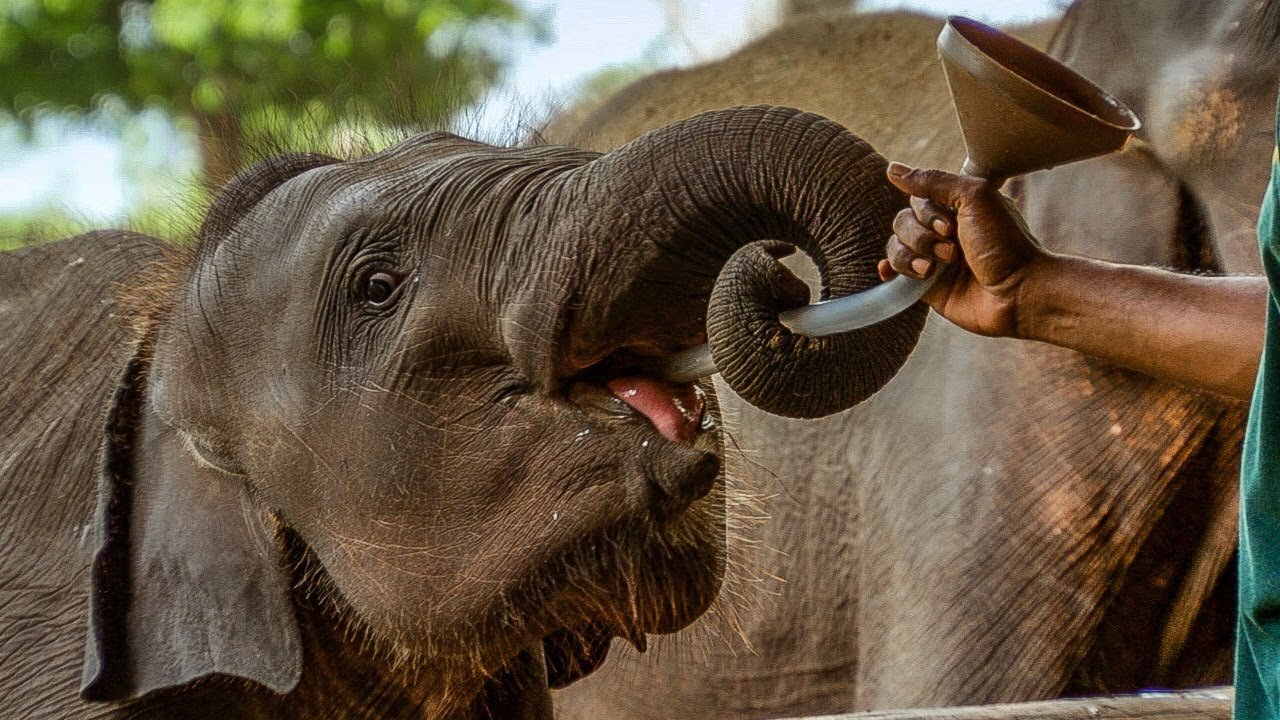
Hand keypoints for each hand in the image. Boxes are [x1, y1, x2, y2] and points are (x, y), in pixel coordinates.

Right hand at [878, 162, 1049, 337]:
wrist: (1018, 293)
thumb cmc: (1005, 244)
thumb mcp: (975, 197)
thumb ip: (934, 181)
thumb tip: (893, 170)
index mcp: (957, 207)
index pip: (918, 199)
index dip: (927, 213)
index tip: (951, 227)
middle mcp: (943, 231)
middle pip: (902, 221)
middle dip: (921, 237)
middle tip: (951, 252)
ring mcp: (933, 258)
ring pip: (896, 246)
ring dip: (911, 256)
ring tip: (934, 270)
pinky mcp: (926, 286)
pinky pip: (895, 272)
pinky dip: (889, 270)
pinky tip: (890, 272)